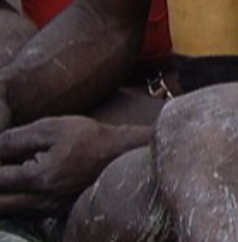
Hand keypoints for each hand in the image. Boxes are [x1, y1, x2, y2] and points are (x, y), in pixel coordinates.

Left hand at [0, 117, 147, 214]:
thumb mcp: (53, 128)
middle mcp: (42, 200)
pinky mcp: (56, 212)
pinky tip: (18, 186)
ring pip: (10, 211)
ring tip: (9, 174)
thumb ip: (16, 139)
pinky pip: (24, 212)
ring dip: (4, 195)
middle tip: (3, 168)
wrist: (122, 153)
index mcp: (39, 178)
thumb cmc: (89, 137)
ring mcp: (50, 209)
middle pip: (0, 204)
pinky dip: (14, 201)